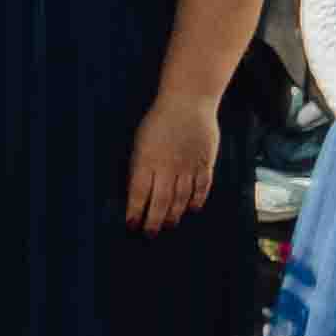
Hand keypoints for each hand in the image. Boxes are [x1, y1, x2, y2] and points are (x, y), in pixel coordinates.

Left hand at [121, 89, 221, 234]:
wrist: (188, 102)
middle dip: (153, 220)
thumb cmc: (159, 121)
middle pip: (159, 201)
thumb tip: (137, 191)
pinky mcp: (205, 163)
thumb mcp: (140, 142)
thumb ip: (140, 166)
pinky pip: (202, 187)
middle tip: (150, 233)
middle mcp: (167, 167)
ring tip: (169, 225)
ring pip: (180, 198)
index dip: (134, 211)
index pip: (138, 193)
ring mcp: (188, 166)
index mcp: (147, 160)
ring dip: (174, 214)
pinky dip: (197, 200)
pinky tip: (192, 209)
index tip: (131, 225)